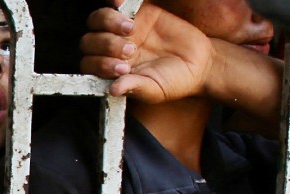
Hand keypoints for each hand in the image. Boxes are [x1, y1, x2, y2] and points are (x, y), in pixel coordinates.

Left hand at [79, 3, 213, 103]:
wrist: (199, 63)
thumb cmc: (174, 81)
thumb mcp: (155, 89)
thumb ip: (134, 87)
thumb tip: (113, 90)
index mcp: (110, 69)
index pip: (90, 64)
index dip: (100, 65)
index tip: (122, 68)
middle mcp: (111, 48)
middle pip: (89, 41)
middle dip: (106, 45)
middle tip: (130, 50)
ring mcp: (123, 29)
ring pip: (99, 19)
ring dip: (108, 21)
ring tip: (130, 28)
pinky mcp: (139, 10)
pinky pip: (121, 2)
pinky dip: (117, 1)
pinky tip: (119, 2)